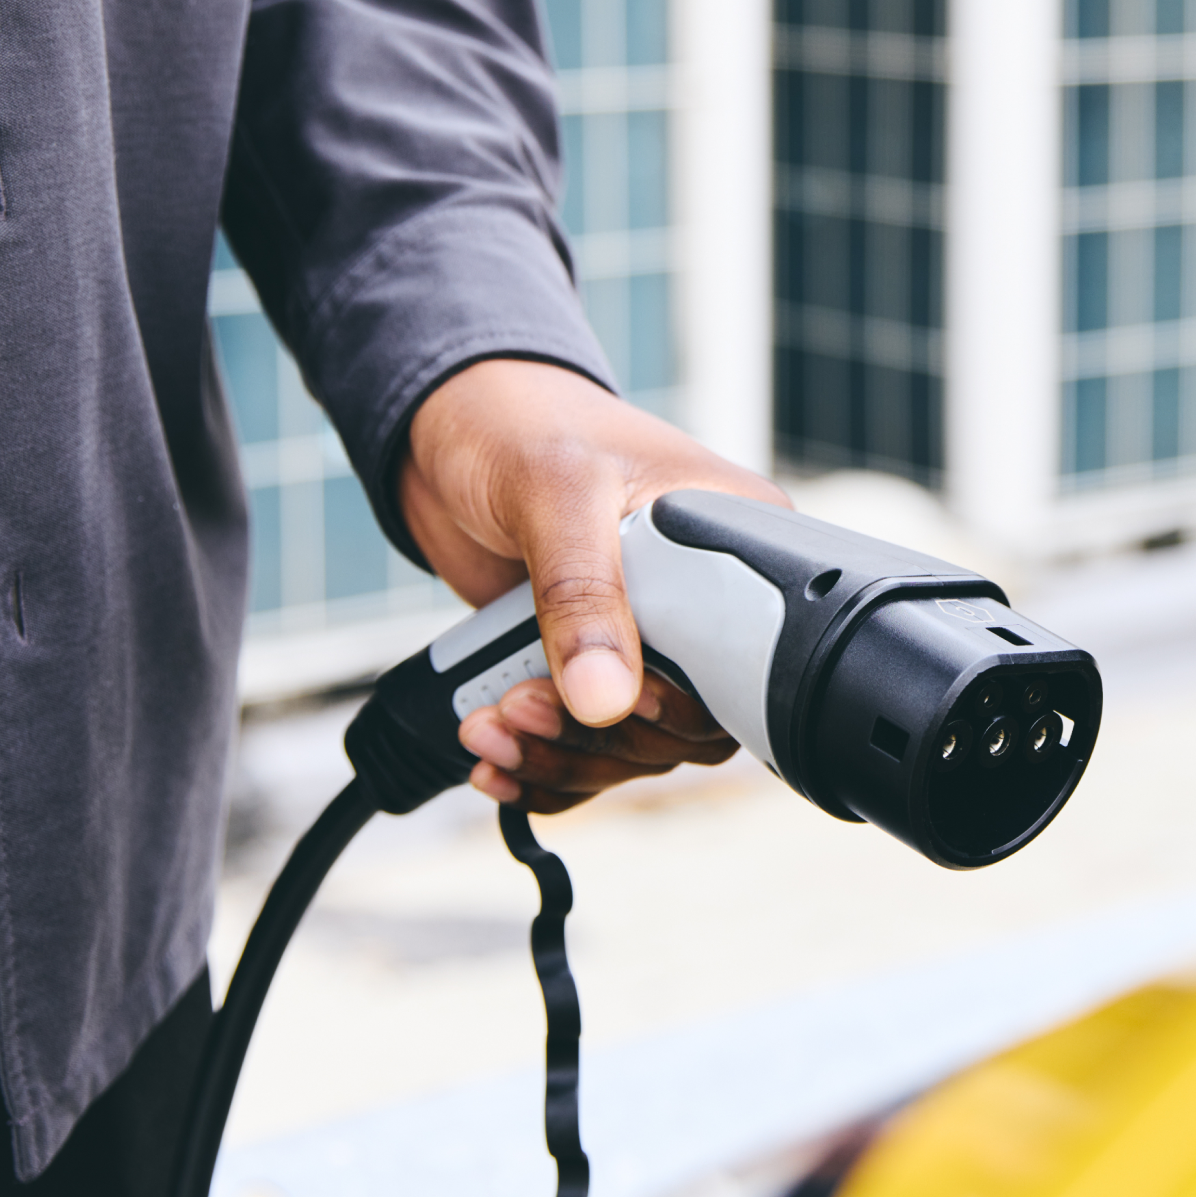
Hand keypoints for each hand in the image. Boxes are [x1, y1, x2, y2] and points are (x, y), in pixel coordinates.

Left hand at [399, 358, 785, 811]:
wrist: (446, 428)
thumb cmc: (518, 425)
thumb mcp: (555, 494)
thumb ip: (581, 595)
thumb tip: (604, 698)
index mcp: (736, 542)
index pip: (749, 663)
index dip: (683, 704)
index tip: (615, 702)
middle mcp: (704, 604)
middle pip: (689, 726)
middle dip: (600, 739)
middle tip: (522, 708)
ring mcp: (646, 640)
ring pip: (633, 750)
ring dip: (558, 759)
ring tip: (490, 729)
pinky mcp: (587, 666)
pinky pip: (587, 751)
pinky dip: (541, 772)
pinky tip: (495, 762)